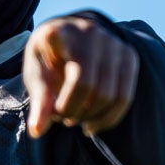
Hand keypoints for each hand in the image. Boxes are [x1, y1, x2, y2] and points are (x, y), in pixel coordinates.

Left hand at [24, 16, 139, 138]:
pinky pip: (125, 96)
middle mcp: (92, 32)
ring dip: (93, 117)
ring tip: (75, 118)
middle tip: (61, 117)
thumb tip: (37, 131)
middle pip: (96, 89)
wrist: (66, 37)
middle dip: (77, 113)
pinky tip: (92, 123)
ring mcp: (114, 42)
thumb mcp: (36, 76)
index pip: (78, 79)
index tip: (52, 111)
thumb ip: (39, 102)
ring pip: (113, 96)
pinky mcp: (128, 55)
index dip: (66, 104)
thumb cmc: (47, 59)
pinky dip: (109, 117)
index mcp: (64, 33)